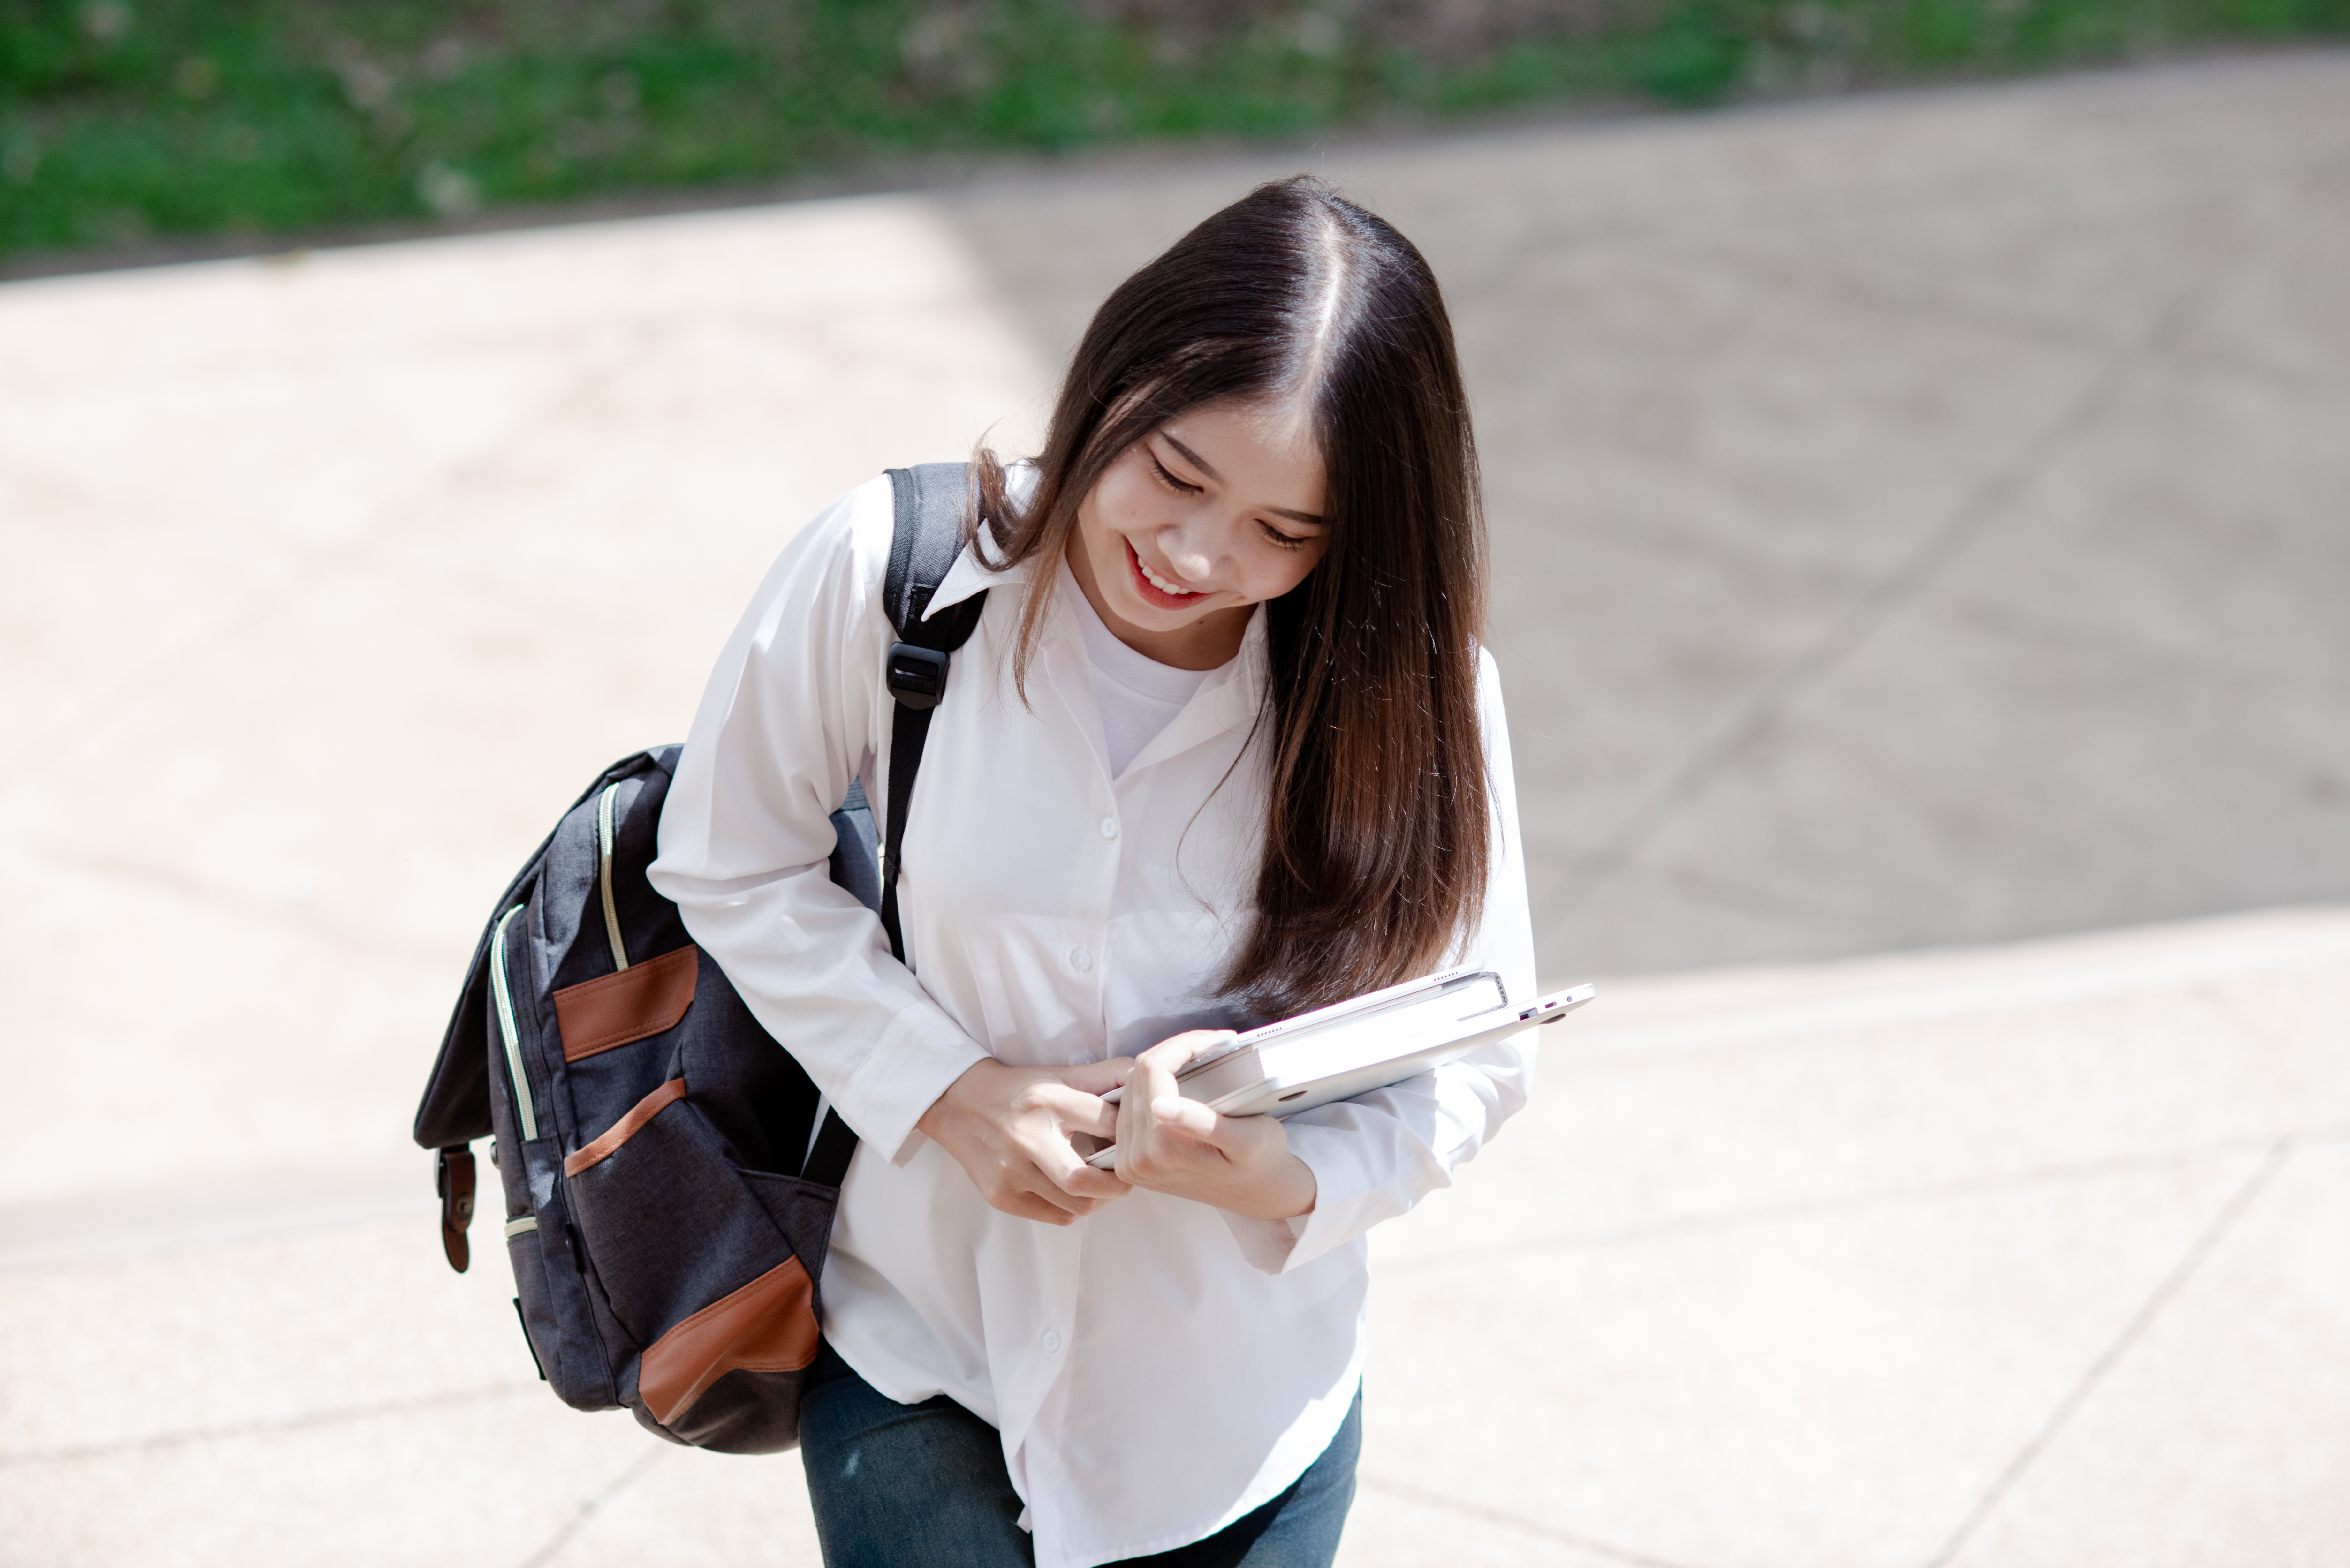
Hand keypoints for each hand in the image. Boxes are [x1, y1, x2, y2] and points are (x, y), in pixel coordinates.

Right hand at [917, 1057, 1134, 1224]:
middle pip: (1086, 1181)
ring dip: (1097, 1199)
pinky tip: (1070, 1190)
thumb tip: (1142, 1076)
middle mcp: (1026, 1138)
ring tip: (1099, 1183)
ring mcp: (1010, 1172)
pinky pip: (1055, 1216)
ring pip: (1075, 1205)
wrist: (960, 1104)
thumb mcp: (1060, 1075)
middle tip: (1124, 1176)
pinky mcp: (1001, 1196)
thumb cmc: (1019, 1091)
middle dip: (1118, 1184)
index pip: (1108, 1124)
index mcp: (1047, 1102)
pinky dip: (1072, 1208)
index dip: (1129, 1134)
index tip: (1132, 1139)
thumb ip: (1103, 1076)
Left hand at [1113, 1031, 1316, 1221]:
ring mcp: (1130, 1162)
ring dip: (1163, 1067)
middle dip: (1175, 1051)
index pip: (1154, 1069)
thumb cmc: (1260, 1161)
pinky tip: (1180, 1083)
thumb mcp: (1244, 1139)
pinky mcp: (1129, 1161)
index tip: (1217, 1040)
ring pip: (1131, 1086)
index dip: (1184, 1045)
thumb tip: (1160, 1105)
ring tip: (1200, 1060)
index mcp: (1162, 1149)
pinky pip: (1129, 1107)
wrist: (1257, 1193)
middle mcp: (1136, 1158)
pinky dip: (1153, 1086)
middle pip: (1138, 1075)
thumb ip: (1201, 1122)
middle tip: (1212, 1046)